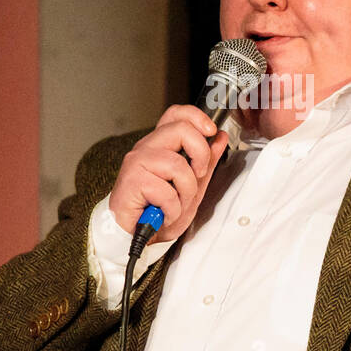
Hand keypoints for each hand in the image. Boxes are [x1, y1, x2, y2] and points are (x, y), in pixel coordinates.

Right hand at [108, 105, 230, 242]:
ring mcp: (137, 162)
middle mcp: (147, 148)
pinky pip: (166, 192)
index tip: (211, 132)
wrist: (132, 236)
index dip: (197, 117)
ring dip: (185, 193)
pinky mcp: (132, 181)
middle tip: (197, 175)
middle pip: (182, 129)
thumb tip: (219, 138)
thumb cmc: (156, 211)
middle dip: (201, 155)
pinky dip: (172, 209)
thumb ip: (205, 162)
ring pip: (178, 165)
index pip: (176, 114)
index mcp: (161, 145)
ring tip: (175, 204)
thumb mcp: (191, 187)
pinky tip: (163, 214)